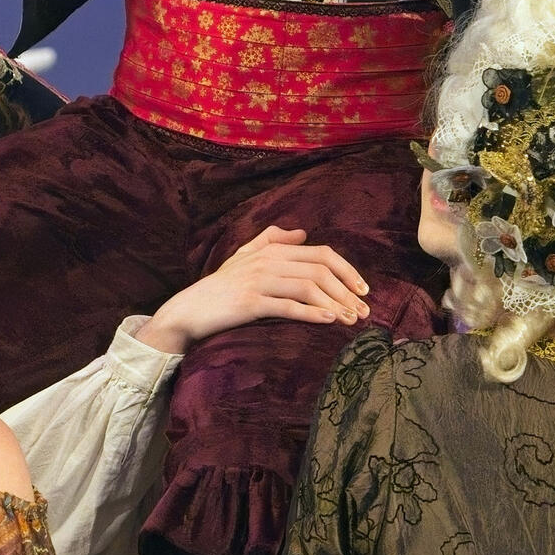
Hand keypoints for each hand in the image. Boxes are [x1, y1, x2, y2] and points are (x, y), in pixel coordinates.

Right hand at [137, 228, 370, 353]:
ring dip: (336, 304)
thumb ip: (272, 239)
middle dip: (347, 291)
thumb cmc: (221, 285)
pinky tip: (329, 320)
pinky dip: (312, 313)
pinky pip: (288, 306)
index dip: (347, 270)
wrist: (190, 309)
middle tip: (365, 312)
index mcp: (272, 249)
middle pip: (320, 270)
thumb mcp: (244, 256)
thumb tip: (303, 233)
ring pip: (308, 287)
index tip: (363, 289)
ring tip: (352, 320)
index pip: (321, 254)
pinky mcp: (250, 303)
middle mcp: (268, 261)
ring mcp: (259, 281)